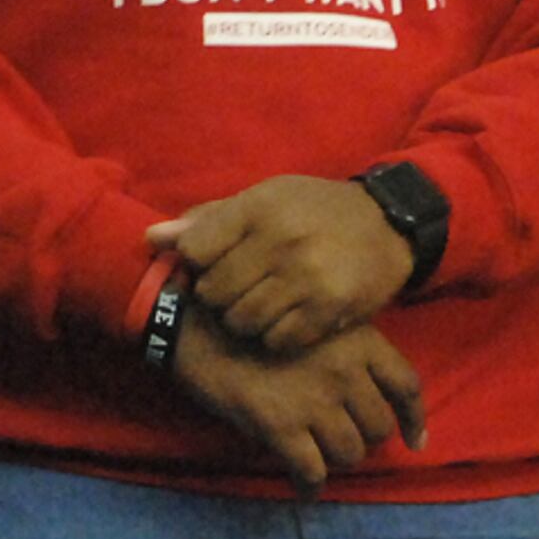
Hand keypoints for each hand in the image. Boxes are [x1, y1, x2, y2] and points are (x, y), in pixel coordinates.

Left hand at [149, 173, 414, 350]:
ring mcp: (305, 278)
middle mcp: (280, 242)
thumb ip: (208, 220)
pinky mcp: (329, 310)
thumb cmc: (313, 209)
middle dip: (218, 297)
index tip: (212, 263)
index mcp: (258, 208)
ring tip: (260, 306)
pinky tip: (285, 319)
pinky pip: (277, 340)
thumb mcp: (263, 199)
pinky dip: (274, 336)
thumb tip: (152, 240)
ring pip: (241, 321)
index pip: (195, 251)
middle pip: (214, 293)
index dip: (196, 263)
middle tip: (238, 290)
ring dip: (244, 321)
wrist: (387, 224)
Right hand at [164, 302, 424, 489]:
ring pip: (349, 453)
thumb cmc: (251, 319)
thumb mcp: (308, 320)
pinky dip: (309, 486)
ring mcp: (314, 400)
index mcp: (357, 340)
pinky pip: (312, 473)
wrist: (194, 324)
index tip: (414, 441)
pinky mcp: (281, 427)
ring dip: (334, 459)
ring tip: (315, 453)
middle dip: (360, 438)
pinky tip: (302, 486)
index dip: (413, 419)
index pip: (406, 386)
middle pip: (377, 428)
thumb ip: (344, 350)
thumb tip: (366, 395)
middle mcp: (344, 371)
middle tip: (337, 437)